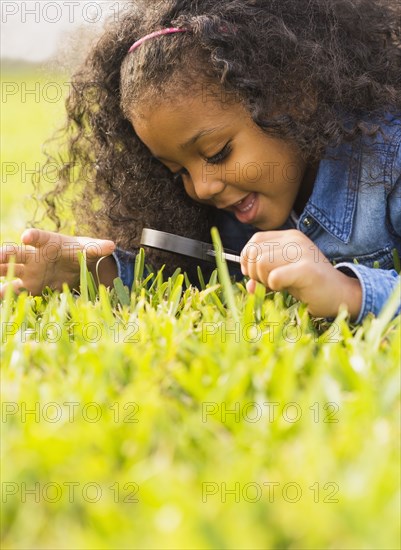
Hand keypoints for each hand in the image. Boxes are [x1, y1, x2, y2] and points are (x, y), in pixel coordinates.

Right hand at [0, 228, 115, 296]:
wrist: (76, 267)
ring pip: (10, 271)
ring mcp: (29, 272)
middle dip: (5, 254)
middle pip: (16, 253)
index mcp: (48, 243)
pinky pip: (15, 292)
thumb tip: (111, 246)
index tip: (26, 236)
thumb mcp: (90, 249)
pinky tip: (0, 301)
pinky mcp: (30, 288)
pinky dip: (6, 296)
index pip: (38, 237)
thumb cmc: (81, 253)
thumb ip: (98, 248)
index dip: (32, 236)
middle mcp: (34, 256)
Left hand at [240, 229, 361, 318]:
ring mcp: (302, 252)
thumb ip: (264, 275)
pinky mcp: (306, 269)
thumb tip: (248, 286)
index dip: (248, 259)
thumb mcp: (283, 276)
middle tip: (268, 284)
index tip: (254, 275)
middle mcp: (295, 240)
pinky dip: (274, 286)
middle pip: (254, 252)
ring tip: (278, 286)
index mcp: (289, 237)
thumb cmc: (310, 285)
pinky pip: (274, 277)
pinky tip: (286, 288)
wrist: (341, 294)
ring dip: (264, 280)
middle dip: (255, 272)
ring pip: (261, 263)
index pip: (255, 240)